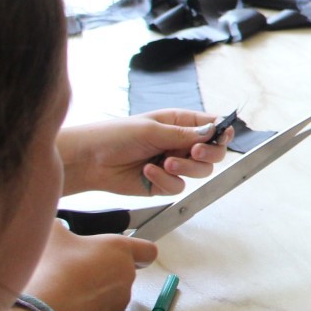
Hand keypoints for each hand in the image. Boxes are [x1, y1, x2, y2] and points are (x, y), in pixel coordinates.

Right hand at [24, 224, 156, 310]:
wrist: (41, 310)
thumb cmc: (51, 266)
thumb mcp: (51, 234)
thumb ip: (61, 227)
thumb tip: (57, 228)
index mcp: (119, 249)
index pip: (147, 250)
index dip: (138, 252)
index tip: (124, 255)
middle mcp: (127, 275)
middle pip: (123, 273)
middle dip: (105, 273)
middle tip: (77, 273)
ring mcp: (121, 301)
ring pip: (113, 296)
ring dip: (97, 294)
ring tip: (68, 294)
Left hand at [58, 111, 232, 197]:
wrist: (89, 161)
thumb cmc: (115, 136)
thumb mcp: (152, 130)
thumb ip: (183, 134)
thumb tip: (212, 132)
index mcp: (179, 123)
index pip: (212, 126)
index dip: (221, 132)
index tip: (222, 137)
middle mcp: (180, 143)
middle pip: (213, 152)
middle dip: (207, 153)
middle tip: (195, 152)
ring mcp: (173, 164)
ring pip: (200, 172)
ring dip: (185, 168)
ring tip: (165, 163)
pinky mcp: (162, 183)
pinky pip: (178, 187)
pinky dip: (165, 180)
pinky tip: (147, 172)